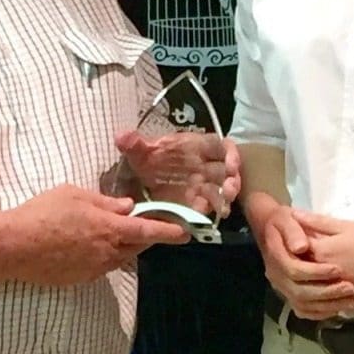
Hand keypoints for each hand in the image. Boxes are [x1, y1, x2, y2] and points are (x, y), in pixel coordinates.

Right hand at [6, 184, 188, 284]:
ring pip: (119, 257)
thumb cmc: (43, 213)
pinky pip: (101, 266)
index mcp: (108, 227)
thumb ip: (105, 202)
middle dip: (146, 236)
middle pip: (137, 245)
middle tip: (146, 224)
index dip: (168, 231)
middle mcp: (106, 251)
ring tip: (112, 232)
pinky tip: (87, 245)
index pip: (147, 229)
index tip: (186, 232)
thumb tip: (127, 207)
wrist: (14, 246)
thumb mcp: (75, 194)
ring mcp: (93, 268)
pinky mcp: (79, 279)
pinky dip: (104, 255)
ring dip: (123, 246)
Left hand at [114, 129, 229, 215]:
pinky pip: (207, 206)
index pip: (220, 147)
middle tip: (229, 192)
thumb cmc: (149, 160)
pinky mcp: (196, 202)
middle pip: (226, 172)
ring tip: (222, 209)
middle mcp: (204, 166)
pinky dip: (208, 212)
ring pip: (221, 190)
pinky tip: (206, 217)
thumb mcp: (140, 152)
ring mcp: (202, 185)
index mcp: (196, 148)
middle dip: (232, 182)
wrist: (141, 180)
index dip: (231, 154)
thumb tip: (121, 137)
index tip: (232, 166)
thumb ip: (134, 144)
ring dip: (224, 199)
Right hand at [247, 194, 353, 319]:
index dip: (316, 272)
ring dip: (327, 305)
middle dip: (326, 292)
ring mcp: (282, 287)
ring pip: (303, 304)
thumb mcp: (287, 219)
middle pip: (300, 291)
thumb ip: (294, 231)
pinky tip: (338, 307)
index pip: (294, 270)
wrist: (272, 229)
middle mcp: (276, 276)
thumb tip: (301, 247)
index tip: (337, 269)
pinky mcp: (289, 295)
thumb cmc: (284, 223)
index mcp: (275, 256)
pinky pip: (304, 310)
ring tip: (349, 300)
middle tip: (349, 287)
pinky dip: (320, 312)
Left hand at [294, 211, 353, 309]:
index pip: (293, 250)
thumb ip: (318, 222)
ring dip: (304, 284)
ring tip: (305, 274)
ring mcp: (336, 292)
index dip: (288, 245)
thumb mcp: (347, 226)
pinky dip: (319, 300)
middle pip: (299, 273)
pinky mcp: (349, 304)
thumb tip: (293, 214)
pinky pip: (325, 306)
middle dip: (294, 265)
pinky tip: (319, 290)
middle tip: (294, 258)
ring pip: (310, 292)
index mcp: (324, 252)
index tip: (288, 240)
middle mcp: (325, 275)